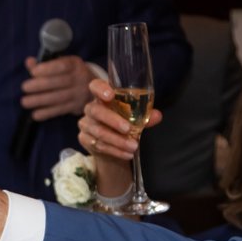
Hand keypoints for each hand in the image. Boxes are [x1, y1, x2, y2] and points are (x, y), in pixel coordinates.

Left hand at [20, 54, 96, 120]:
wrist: (92, 88)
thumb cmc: (69, 74)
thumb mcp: (60, 65)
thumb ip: (43, 64)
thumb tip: (29, 62)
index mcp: (75, 64)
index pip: (62, 66)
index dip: (47, 69)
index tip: (33, 72)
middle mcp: (80, 78)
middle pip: (60, 82)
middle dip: (40, 85)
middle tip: (24, 87)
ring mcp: (80, 93)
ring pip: (59, 98)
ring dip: (40, 101)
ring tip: (25, 102)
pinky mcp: (77, 107)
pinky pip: (61, 111)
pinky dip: (46, 113)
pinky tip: (35, 114)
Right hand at [78, 79, 164, 195]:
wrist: (113, 148)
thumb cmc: (123, 125)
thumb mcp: (135, 119)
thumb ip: (145, 116)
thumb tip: (157, 115)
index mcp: (102, 97)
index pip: (95, 86)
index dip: (100, 89)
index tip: (110, 95)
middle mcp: (91, 109)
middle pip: (96, 111)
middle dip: (112, 120)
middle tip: (128, 129)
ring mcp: (86, 124)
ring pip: (98, 131)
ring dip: (118, 140)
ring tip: (133, 146)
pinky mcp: (84, 139)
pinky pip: (99, 145)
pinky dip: (115, 150)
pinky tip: (127, 153)